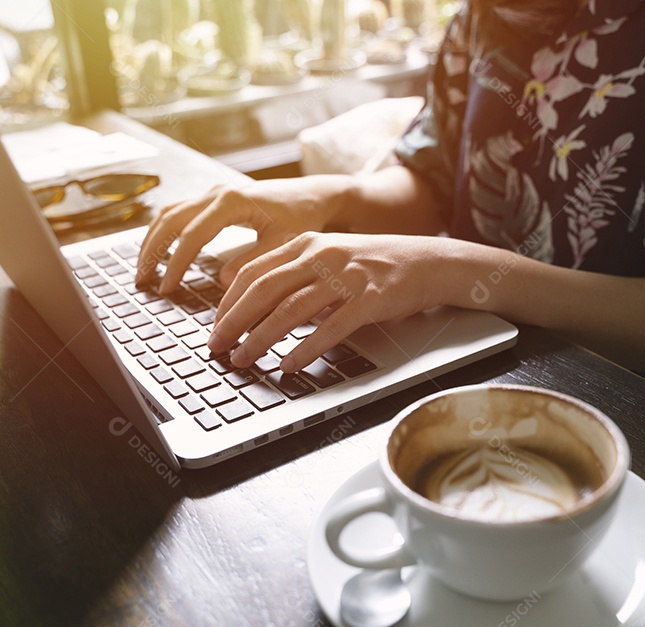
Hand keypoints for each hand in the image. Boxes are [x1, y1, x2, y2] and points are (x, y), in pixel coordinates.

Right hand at [135, 175, 355, 292]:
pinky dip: (165, 232)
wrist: (314, 195)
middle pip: (170, 221)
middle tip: (141, 281)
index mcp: (232, 202)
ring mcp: (214, 193)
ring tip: (143, 270)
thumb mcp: (283, 243)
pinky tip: (160, 253)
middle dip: (152, 251)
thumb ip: (254, 262)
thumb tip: (222, 282)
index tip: (166, 288)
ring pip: (170, 214)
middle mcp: (217, 193)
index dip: (176, 264)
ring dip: (153, 241)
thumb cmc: (303, 218)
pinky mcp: (215, 199)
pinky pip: (180, 213)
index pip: (192, 235)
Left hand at [208, 232, 458, 372]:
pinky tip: (290, 364)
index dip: (228, 302)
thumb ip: (297, 275)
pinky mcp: (368, 299)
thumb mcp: (331, 259)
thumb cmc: (376, 266)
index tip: (215, 326)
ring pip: (291, 309)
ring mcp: (345, 277)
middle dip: (234, 321)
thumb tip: (258, 307)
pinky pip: (330, 327)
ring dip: (261, 337)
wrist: (428, 262)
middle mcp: (322, 256)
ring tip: (245, 359)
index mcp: (307, 244)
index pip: (254, 272)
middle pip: (265, 289)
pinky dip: (306, 348)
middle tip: (217, 347)